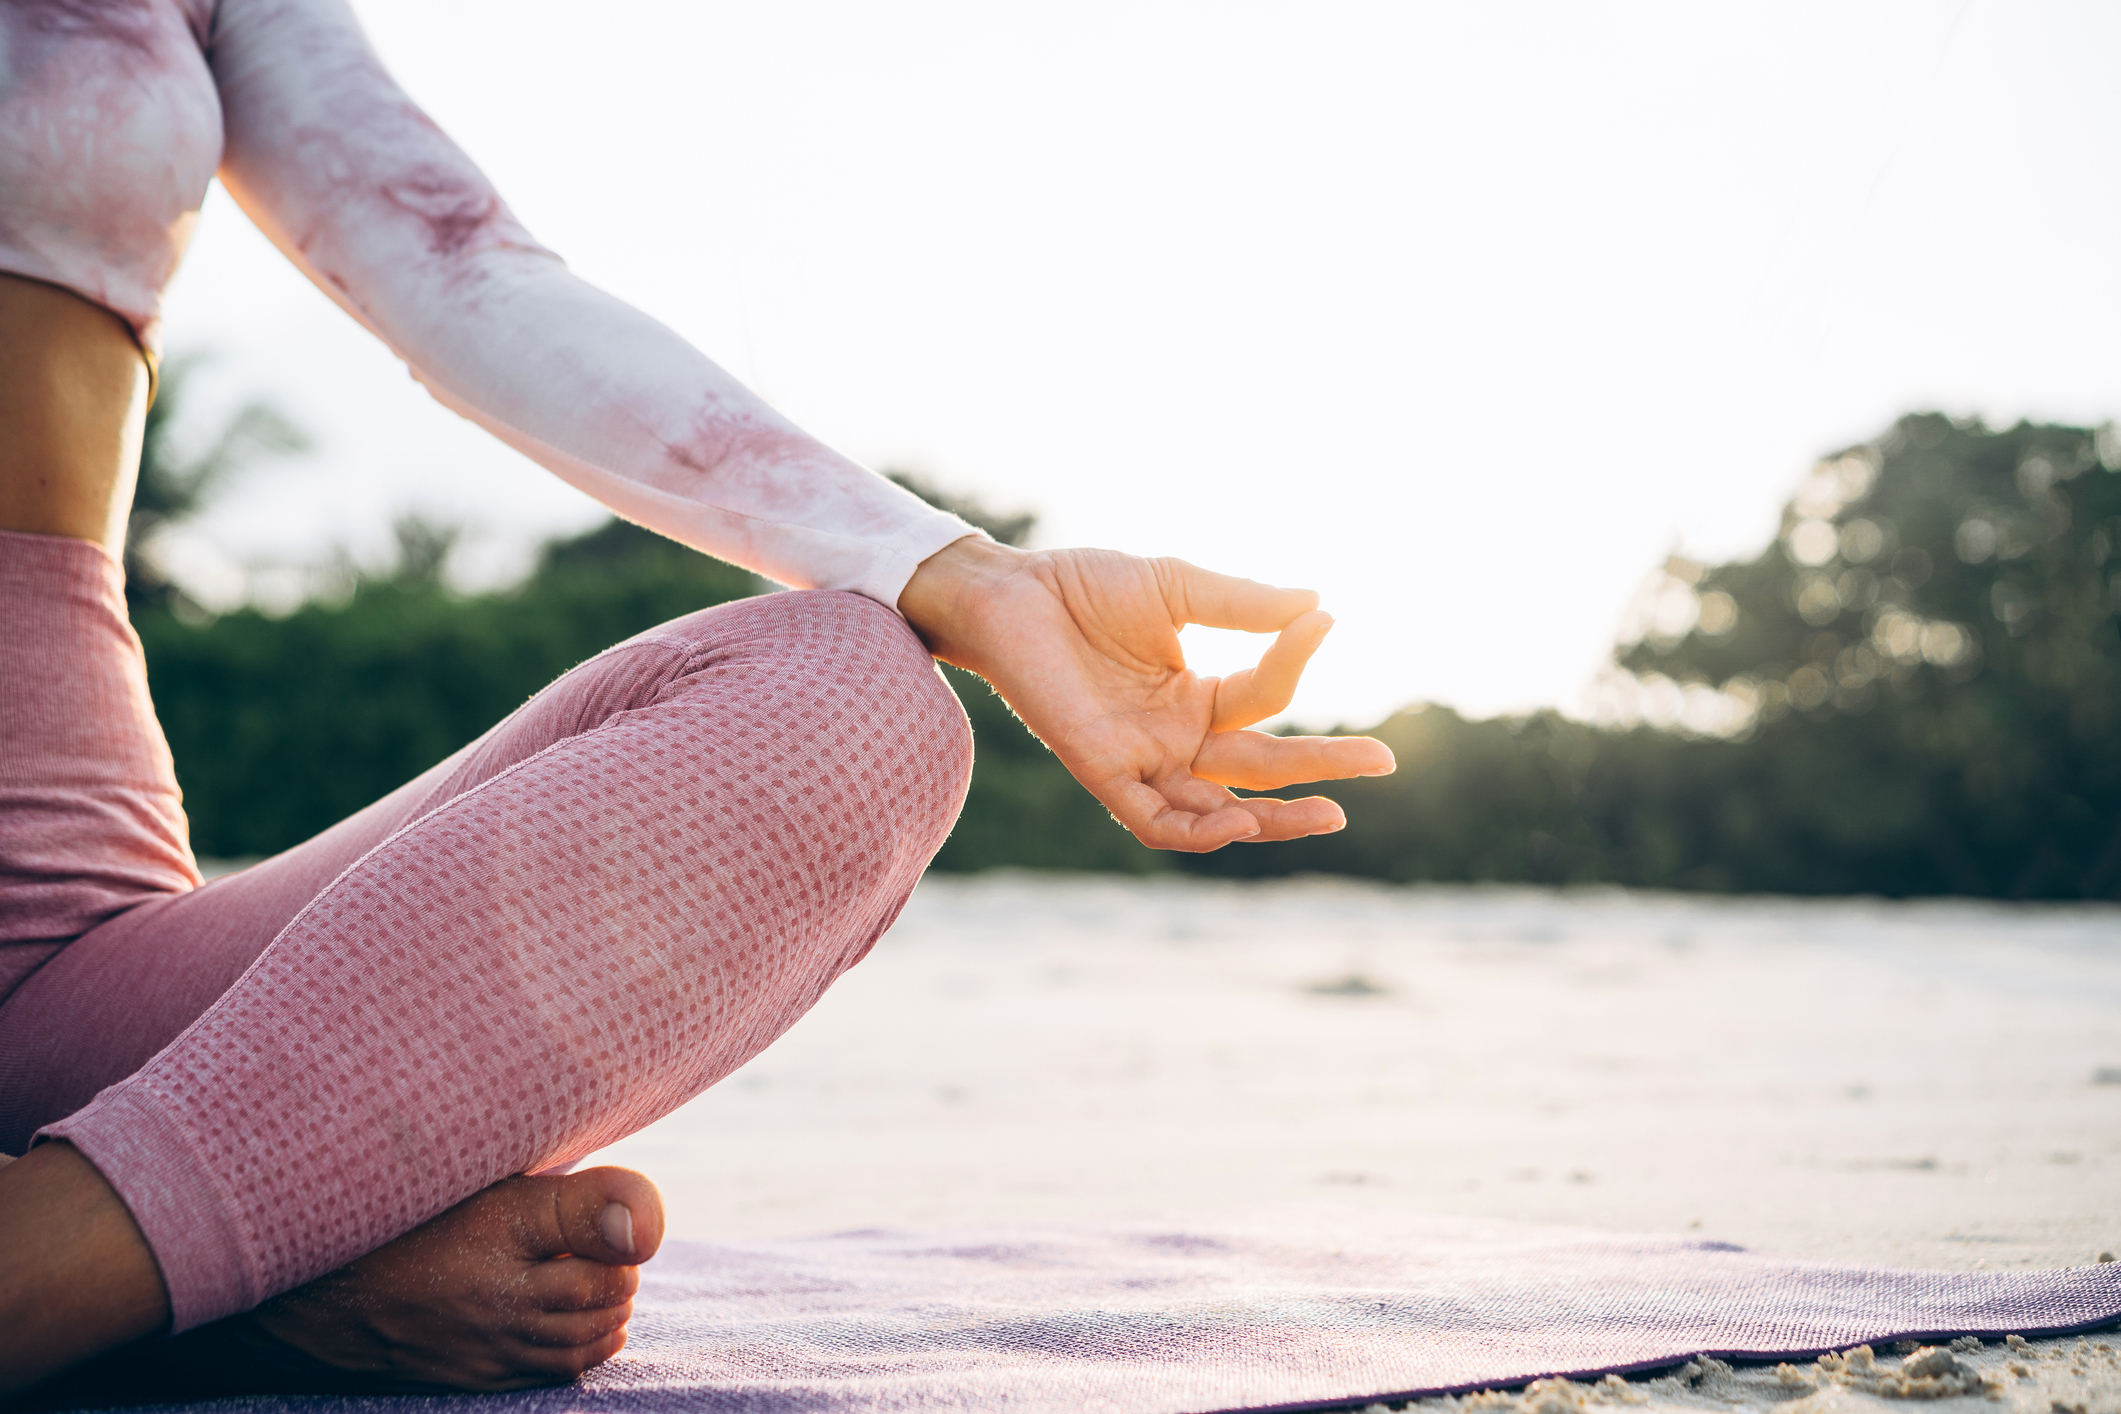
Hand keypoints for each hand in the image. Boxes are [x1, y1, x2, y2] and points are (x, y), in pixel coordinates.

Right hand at [229, 1166, 663, 1391]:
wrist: (302, 1288)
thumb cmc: (396, 1213)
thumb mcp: (483, 1181)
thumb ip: (573, 1199)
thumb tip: (649, 1230)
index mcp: (508, 1248)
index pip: (615, 1265)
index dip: (621, 1238)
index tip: (594, 1214)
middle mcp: (501, 1313)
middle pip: (603, 1311)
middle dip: (615, 1278)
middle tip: (595, 1245)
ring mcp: (483, 1354)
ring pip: (579, 1350)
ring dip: (598, 1317)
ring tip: (584, 1279)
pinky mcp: (466, 1379)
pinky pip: (543, 1376)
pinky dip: (568, 1351)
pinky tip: (561, 1321)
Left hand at [900, 538, 1394, 850]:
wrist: (1010, 590)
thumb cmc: (1084, 587)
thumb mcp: (1176, 586)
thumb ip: (1242, 603)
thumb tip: (1316, 602)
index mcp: (1195, 697)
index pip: (1264, 697)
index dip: (1295, 661)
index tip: (1324, 621)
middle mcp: (1174, 738)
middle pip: (1260, 769)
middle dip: (1322, 768)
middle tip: (1383, 761)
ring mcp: (1140, 759)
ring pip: (1219, 813)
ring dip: (1274, 820)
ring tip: (1331, 814)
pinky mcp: (1101, 770)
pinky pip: (1154, 822)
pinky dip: (1197, 832)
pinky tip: (1240, 825)